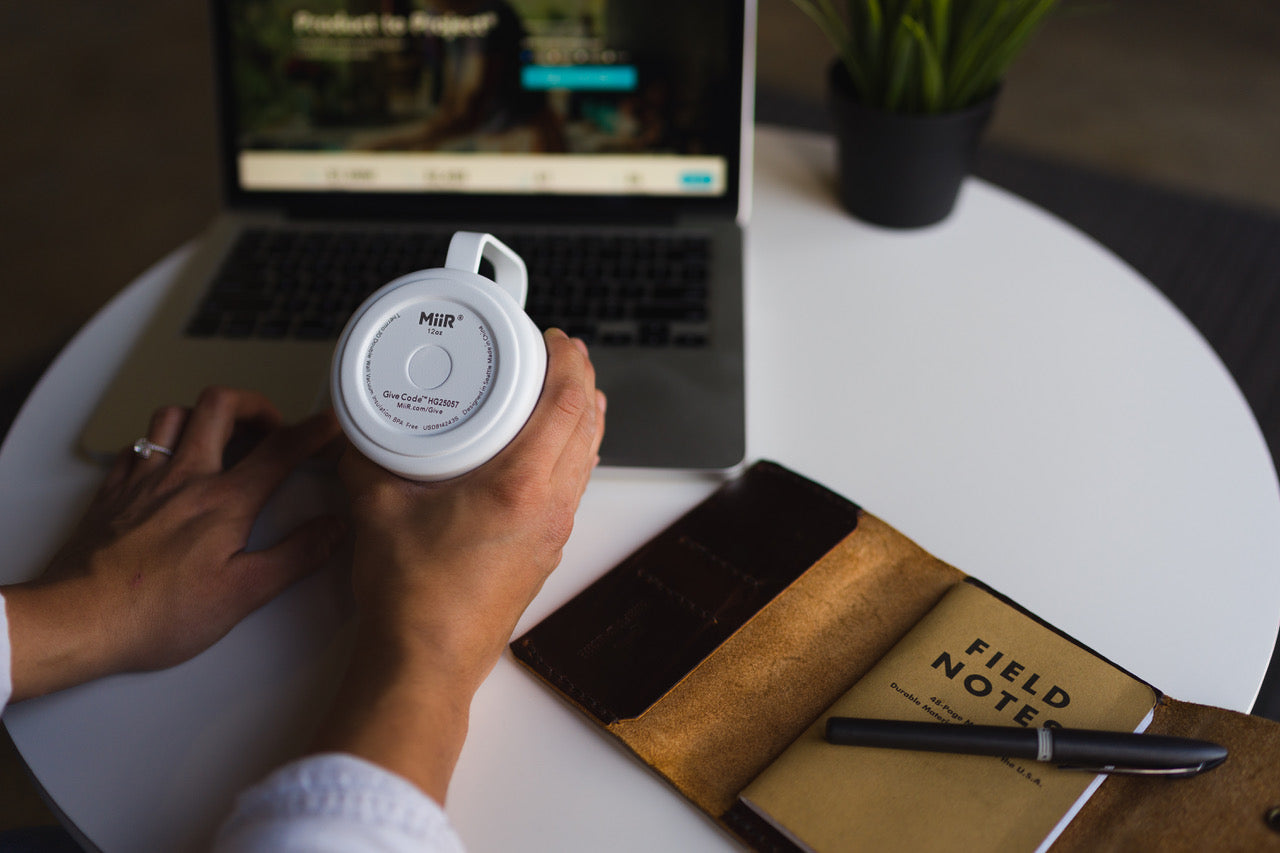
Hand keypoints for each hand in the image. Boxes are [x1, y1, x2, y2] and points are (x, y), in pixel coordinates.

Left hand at [4, 387, 344, 701]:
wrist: (79, 620)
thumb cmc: (153, 613)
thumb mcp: (243, 594)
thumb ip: (295, 556)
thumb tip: (332, 530)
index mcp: (223, 502)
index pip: (280, 449)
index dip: (313, 430)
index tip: (329, 425)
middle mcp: (184, 478)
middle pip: (221, 407)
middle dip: (256, 405)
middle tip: (273, 424)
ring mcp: (144, 480)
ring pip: (174, 414)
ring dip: (206, 415)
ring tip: (223, 434)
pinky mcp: (114, 492)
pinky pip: (139, 444)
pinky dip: (162, 440)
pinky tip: (169, 460)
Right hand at [315, 329, 605, 801]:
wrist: (426, 663)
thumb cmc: (411, 598)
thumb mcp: (375, 507)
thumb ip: (363, 456)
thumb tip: (353, 430)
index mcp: (520, 486)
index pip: (568, 404)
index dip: (569, 362)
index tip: (557, 339)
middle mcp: (550, 506)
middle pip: (590, 425)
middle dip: (580, 381)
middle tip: (559, 355)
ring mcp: (554, 531)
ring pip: (588, 458)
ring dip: (581, 418)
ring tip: (558, 393)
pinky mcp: (547, 551)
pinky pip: (574, 485)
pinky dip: (570, 453)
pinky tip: (542, 451)